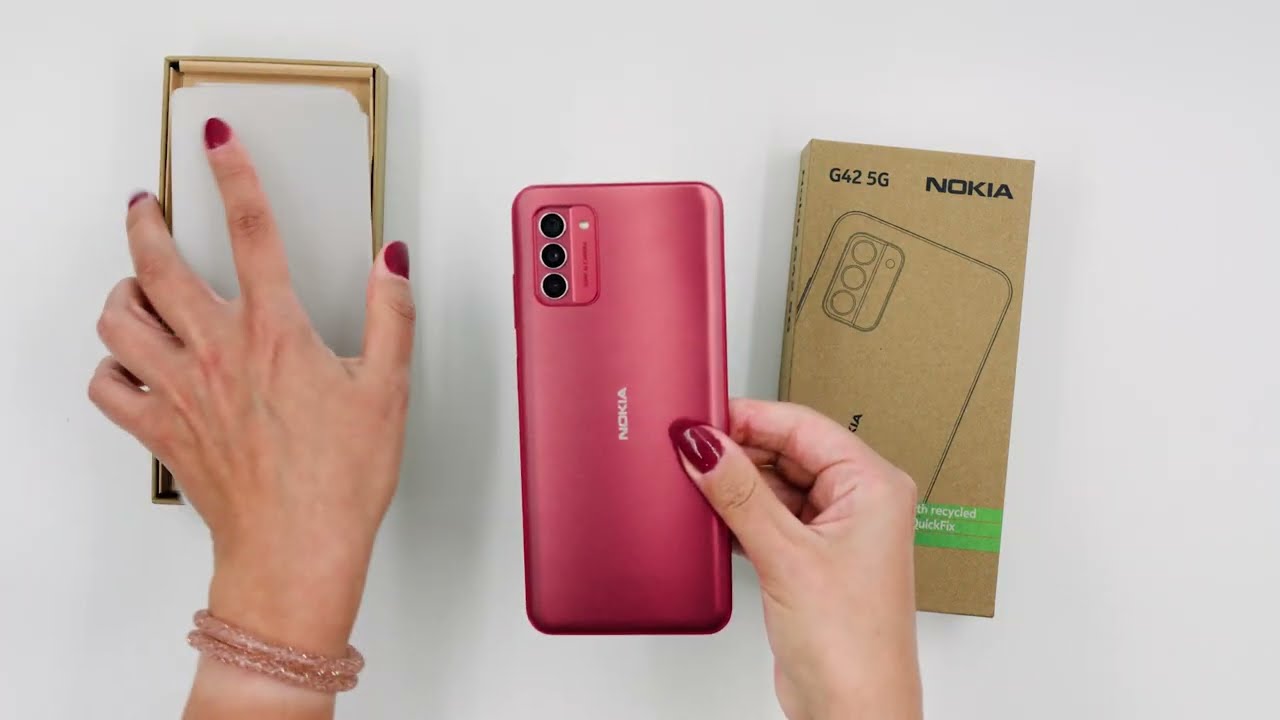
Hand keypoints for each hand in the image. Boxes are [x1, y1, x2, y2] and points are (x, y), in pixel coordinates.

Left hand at [89, 118, 413, 658]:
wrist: (295, 553)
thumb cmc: (341, 480)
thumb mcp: (388, 388)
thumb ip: (390, 313)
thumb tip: (390, 260)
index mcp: (274, 332)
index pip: (250, 229)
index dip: (234, 172)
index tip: (217, 141)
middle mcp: (216, 352)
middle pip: (158, 263)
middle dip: (146, 221)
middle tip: (148, 203)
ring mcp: (180, 391)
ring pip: (118, 319)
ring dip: (121, 289)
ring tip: (134, 279)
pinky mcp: (161, 431)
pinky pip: (108, 387)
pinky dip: (110, 365)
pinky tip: (128, 359)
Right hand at [670, 398, 921, 719]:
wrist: (852, 711)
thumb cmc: (853, 646)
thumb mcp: (786, 555)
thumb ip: (740, 494)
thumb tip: (706, 446)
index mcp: (874, 485)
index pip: (803, 425)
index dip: (750, 417)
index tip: (703, 416)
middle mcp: (860, 503)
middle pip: (789, 451)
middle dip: (739, 450)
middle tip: (690, 448)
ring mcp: (836, 532)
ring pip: (776, 484)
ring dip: (738, 484)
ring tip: (696, 481)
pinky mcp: (812, 560)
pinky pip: (770, 516)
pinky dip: (741, 514)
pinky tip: (712, 516)